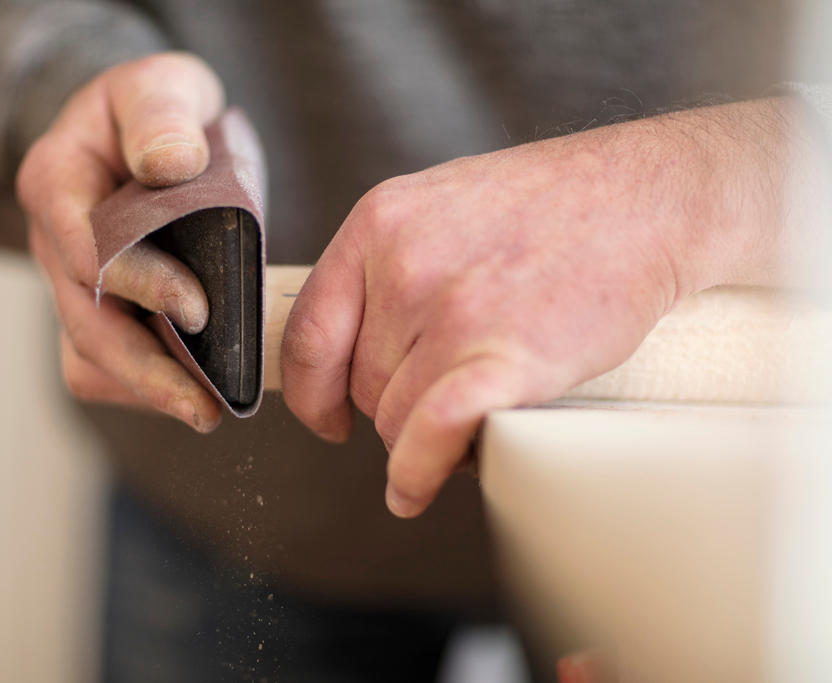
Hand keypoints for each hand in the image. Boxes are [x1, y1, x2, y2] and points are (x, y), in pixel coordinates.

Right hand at [17, 53, 225, 430]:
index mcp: (57, 184)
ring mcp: (72, 285)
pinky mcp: (97, 312)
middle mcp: (54, 243)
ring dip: (144, 392)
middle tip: (205, 409)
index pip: (88, 252)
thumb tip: (170, 165)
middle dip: (144, 372)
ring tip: (205, 412)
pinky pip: (106, 367)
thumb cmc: (155, 108)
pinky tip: (194, 392)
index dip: (142, 286)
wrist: (145, 132)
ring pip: (88, 359)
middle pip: (84, 326)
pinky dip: (147, 387)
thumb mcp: (159, 86)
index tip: (200, 310)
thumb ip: (161, 115)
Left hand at [282, 99, 791, 516]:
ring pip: (396, 418)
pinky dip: (418, 472)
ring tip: (481, 408)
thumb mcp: (441, 209)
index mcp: (378, 222)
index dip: (311, 392)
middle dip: (399, 407)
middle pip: (362, 384)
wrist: (647, 199)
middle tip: (451, 396)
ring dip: (427, 436)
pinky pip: (430, 431)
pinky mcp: (503, 353)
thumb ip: (388, 270)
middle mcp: (404, 263)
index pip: (307, 332)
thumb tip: (355, 352)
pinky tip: (416, 488)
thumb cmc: (552, 208)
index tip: (327, 419)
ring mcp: (452, 307)